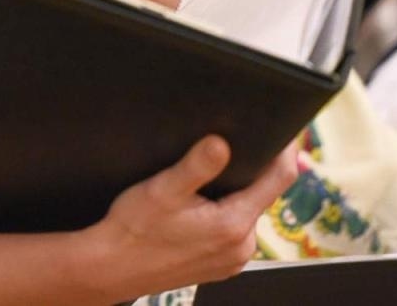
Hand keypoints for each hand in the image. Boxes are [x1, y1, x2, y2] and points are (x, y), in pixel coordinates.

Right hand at [80, 135, 298, 299]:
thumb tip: (222, 142)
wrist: (111, 268)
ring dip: (235, 193)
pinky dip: (225, 213)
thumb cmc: (133, 230)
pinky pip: (235, 230)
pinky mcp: (221, 265)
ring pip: (248, 211)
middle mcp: (241, 247)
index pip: (280, 178)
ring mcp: (232, 259)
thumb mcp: (163, 190)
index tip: (283, 129)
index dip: (285, 148)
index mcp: (233, 225)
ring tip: (206, 181)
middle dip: (251, 170)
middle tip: (228, 148)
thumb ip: (197, 166)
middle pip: (263, 194)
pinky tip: (198, 209)